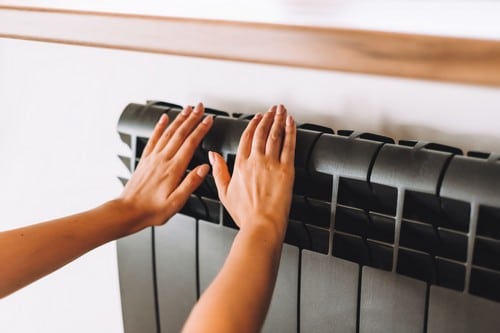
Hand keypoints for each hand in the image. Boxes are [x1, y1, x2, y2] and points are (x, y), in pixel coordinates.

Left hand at [120, 103, 212, 231]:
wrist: (128, 211)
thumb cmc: (152, 209)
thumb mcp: (176, 202)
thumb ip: (191, 183)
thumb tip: (205, 168)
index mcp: (173, 169)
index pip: (190, 143)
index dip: (201, 130)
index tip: (208, 120)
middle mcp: (163, 160)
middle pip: (180, 133)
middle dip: (192, 118)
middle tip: (200, 107)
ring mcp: (153, 158)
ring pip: (168, 132)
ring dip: (179, 119)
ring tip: (187, 109)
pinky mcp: (145, 159)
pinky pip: (153, 138)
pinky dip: (159, 126)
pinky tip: (164, 118)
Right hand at [209, 105, 295, 237]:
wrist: (261, 224)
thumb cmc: (245, 213)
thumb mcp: (224, 193)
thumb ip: (218, 171)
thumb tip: (213, 156)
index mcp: (240, 165)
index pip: (246, 138)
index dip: (253, 125)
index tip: (257, 118)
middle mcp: (255, 161)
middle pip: (261, 132)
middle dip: (267, 118)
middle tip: (271, 110)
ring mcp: (271, 164)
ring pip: (275, 135)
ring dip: (278, 120)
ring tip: (281, 110)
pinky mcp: (286, 169)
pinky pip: (289, 145)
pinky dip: (290, 131)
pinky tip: (291, 122)